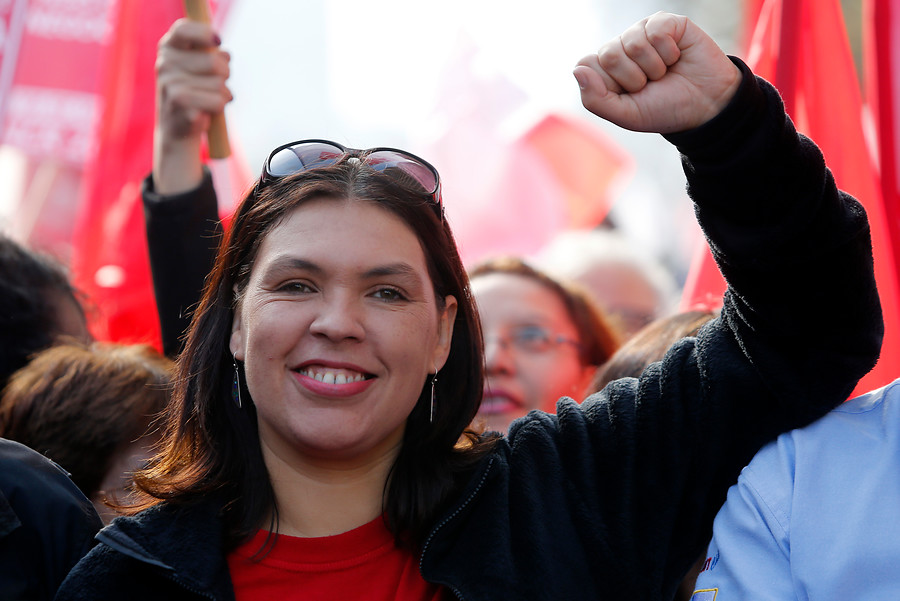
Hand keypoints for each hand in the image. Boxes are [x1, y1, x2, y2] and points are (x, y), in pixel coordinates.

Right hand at [153, 18, 231, 193]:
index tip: (218, 41)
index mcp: (168, 49)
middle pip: (214, 62)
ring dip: (223, 94)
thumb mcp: (202, 70)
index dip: (205, 33)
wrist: (177, 130)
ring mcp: (170, 84)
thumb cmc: (194, 93)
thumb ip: (213, 56)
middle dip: (225, 75)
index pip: (184, 29)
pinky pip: (218, 102)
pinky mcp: (180, 104)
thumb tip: (224, 55)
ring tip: (209, 100)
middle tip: (217, 84)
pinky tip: (205, 112)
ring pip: (219, 84)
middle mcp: (165, 64)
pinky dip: (219, 108)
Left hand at [573, 12, 740, 133]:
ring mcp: (641, 32)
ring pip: (633, 44)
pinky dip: (669, 52)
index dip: (608, 85)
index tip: (629, 95)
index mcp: (604, 68)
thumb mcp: (625, 115)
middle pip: (608, 54)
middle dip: (633, 79)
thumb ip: (595, 99)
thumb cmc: (663, 109)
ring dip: (654, 68)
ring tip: (665, 72)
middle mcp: (620, 46)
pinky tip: (676, 57)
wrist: (705, 106)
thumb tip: (578, 70)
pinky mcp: (665, 22)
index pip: (586, 65)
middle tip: (650, 84)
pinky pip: (656, 31)